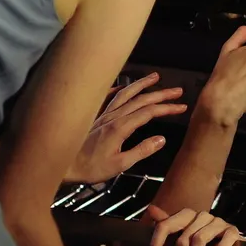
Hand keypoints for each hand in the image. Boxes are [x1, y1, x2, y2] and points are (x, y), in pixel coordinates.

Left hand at [65, 73, 185, 184]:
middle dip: (161, 94)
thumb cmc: (90, 167)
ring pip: (125, 93)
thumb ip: (141, 151)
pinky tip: (122, 85)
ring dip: (142, 84)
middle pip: (141, 100)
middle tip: (178, 92)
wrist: (64, 163)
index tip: (181, 107)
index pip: (149, 112)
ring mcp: (104, 114)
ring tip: (155, 77)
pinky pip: (108, 97)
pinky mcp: (96, 117)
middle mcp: (113, 116)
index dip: (167, 108)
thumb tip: (161, 139)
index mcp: (120, 127)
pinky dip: (117, 89)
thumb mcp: (120, 165)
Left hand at [147, 204, 244, 245]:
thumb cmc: (202, 243)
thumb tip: (151, 209)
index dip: (157, 244)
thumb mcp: (181, 236)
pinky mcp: (232, 230)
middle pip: (183, 237)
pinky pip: (223, 240)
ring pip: (200, 239)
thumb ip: (167, 225)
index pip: (165, 226)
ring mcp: (218, 221)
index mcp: (187, 215)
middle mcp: (202, 215)